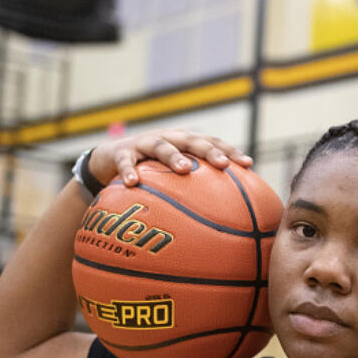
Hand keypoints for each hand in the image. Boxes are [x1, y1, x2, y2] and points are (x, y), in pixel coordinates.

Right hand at [87, 129, 252, 187]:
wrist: (109, 157)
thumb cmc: (149, 170)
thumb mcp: (171, 174)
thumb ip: (192, 188)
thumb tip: (224, 219)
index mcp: (183, 142)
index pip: (211, 142)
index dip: (229, 150)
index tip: (248, 164)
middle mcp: (167, 138)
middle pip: (192, 140)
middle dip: (209, 151)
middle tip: (223, 164)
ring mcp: (144, 143)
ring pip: (160, 146)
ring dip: (173, 156)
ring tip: (183, 169)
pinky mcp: (120, 152)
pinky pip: (125, 162)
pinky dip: (128, 171)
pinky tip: (131, 184)